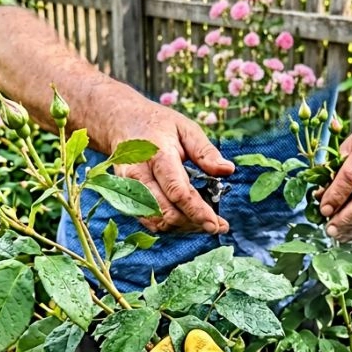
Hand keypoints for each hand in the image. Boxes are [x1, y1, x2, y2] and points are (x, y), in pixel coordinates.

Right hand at [110, 103, 234, 233]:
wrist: (123, 123)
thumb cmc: (159, 126)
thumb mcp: (186, 129)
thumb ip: (205, 152)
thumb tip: (227, 170)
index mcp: (158, 156)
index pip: (178, 192)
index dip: (198, 211)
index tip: (217, 224)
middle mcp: (139, 176)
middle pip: (167, 212)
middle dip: (194, 224)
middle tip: (218, 226)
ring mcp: (130, 190)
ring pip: (158, 222)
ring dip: (184, 227)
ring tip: (205, 222)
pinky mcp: (128, 199)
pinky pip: (150, 221)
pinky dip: (172, 226)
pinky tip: (187, 219)